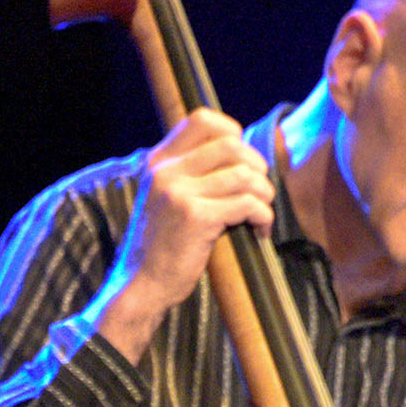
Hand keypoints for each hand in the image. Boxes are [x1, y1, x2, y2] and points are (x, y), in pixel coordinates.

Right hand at [93, 109, 273, 361]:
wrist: (141, 287)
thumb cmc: (162, 247)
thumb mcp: (165, 199)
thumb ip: (189, 174)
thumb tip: (238, 152)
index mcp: (158, 162)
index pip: (202, 119)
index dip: (232, 132)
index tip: (241, 160)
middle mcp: (166, 171)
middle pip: (231, 145)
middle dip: (256, 167)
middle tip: (258, 192)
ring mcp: (179, 193)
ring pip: (244, 175)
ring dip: (264, 194)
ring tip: (260, 214)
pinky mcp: (196, 217)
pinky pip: (246, 204)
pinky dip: (262, 216)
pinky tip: (259, 231)